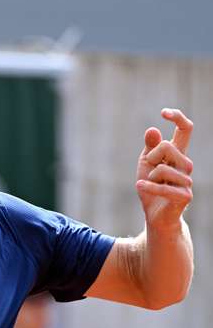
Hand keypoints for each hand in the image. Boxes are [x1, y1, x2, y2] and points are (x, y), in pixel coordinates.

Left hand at [136, 108, 193, 230]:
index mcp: (178, 154)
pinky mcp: (185, 195)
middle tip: (149, 171)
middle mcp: (186, 164)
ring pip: (163, 167)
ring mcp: (188, 180)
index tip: (164, 112)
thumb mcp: (146, 164)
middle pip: (168, 146)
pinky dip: (148, 186)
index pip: (185, 130)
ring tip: (149, 185)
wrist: (154, 215)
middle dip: (151, 157)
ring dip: (149, 176)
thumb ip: (150, 147)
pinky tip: (139, 186)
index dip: (178, 118)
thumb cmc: (150, 188)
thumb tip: (152, 129)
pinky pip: (162, 186)